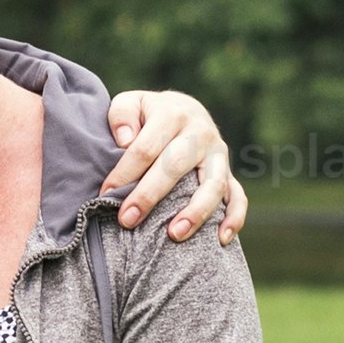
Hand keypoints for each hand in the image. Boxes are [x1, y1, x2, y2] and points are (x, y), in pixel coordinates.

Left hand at [100, 88, 249, 239]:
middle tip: (128, 220)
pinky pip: (238, 197)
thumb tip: (125, 140)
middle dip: (149, 195)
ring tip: (174, 234)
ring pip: (213, 184)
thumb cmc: (148, 115)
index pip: (145, 147)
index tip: (105, 194)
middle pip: (175, 166)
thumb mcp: (131, 103)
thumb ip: (122, 115)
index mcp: (173, 114)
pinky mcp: (229, 173)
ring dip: (195, 211)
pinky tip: (221, 239)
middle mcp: (200, 133)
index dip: (124, 173)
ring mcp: (218, 154)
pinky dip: (234, 218)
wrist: (184, 110)